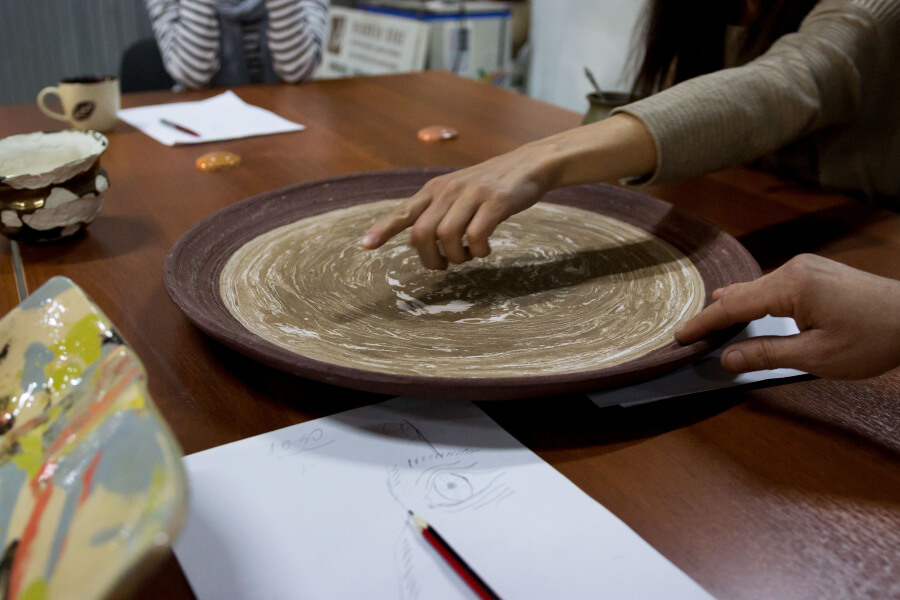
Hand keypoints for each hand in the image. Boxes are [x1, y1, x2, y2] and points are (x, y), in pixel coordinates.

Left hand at [360, 146, 552, 269]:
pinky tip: (485, 249)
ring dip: (456, 257)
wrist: (528, 164)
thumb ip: (437, 210)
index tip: (365, 245)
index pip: (403, 210)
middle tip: (442, 266)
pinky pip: (477, 236)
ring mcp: (472, 195)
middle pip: (422, 233)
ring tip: (468, 256)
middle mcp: (449, 190)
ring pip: (448, 237)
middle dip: (429, 259)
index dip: (383, 229)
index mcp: (435, 189)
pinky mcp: (496, 203)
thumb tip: (419, 241)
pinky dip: (479, 251)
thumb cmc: (490, 185)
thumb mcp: (457, 190)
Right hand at [675, 254, 899, 378]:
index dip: (704, 322)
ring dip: (736, 307)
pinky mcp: (816, 272)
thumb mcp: (817, 356)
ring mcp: (806, 267)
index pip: (733, 305)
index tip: (680, 335)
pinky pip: (774, 285)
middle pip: (741, 292)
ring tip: (712, 324)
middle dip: (715, 314)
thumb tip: (729, 359)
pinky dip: (755, 301)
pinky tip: (748, 309)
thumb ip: (767, 354)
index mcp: (791, 285)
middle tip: (690, 334)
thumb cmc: (874, 337)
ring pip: (757, 288)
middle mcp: (795, 269)